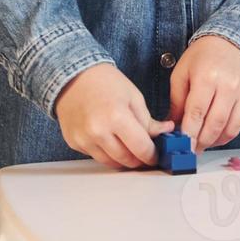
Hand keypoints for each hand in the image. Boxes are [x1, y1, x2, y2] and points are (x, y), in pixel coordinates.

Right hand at [55, 63, 173, 168]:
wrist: (74, 78)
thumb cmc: (106, 83)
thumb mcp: (134, 97)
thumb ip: (148, 120)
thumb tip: (165, 132)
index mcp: (117, 117)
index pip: (140, 148)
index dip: (151, 155)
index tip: (156, 156)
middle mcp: (98, 131)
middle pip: (125, 159)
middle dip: (139, 160)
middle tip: (146, 154)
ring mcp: (84, 139)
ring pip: (110, 162)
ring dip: (123, 160)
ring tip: (131, 150)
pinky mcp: (74, 143)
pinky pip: (95, 156)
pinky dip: (107, 153)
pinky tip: (112, 142)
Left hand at [170, 35, 239, 152]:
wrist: (233, 42)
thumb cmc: (203, 57)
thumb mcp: (182, 73)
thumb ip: (177, 102)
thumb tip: (172, 129)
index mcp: (208, 77)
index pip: (197, 113)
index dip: (188, 134)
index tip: (181, 147)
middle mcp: (229, 86)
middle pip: (214, 124)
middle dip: (200, 142)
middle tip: (190, 150)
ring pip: (230, 128)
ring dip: (214, 141)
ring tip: (203, 143)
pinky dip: (228, 134)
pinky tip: (216, 134)